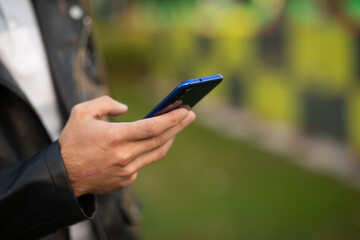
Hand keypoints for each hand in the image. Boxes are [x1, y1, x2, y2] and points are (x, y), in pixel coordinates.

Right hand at [59, 96, 194, 196]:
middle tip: (190, 115)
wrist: (63, 176)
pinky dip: (150, 150)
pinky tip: (150, 142)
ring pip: (157, 152)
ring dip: (169, 138)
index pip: (152, 127)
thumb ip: (105, 103)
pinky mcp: (127, 180)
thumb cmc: (72, 142)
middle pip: (161, 139)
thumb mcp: (82, 113)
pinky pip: (144, 163)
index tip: (185, 110)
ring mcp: (127, 171)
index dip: (172, 118)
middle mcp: (124, 156)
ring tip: (177, 126)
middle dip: (179, 126)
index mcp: (115, 137)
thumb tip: (125, 109)